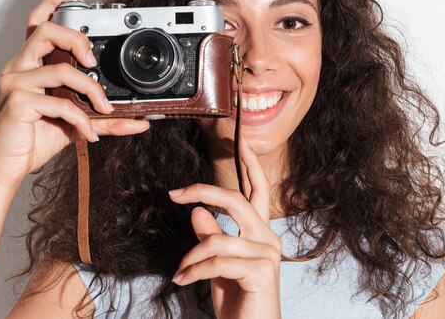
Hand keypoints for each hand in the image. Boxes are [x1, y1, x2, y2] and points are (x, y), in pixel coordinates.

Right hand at [0, 0, 149, 188]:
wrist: (8, 166)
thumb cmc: (35, 138)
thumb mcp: (74, 123)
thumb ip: (104, 117)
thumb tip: (140, 121)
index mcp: (30, 64)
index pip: (37, 22)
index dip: (54, 3)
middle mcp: (19, 67)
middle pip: (45, 31)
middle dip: (77, 40)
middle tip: (94, 62)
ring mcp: (15, 83)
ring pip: (59, 68)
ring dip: (90, 89)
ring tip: (104, 108)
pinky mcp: (17, 102)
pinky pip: (59, 104)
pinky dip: (81, 120)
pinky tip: (88, 134)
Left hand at [168, 138, 281, 318]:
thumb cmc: (237, 302)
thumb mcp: (216, 266)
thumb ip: (211, 238)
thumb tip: (198, 213)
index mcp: (260, 233)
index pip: (257, 192)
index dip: (252, 166)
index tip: (243, 142)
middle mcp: (268, 238)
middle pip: (236, 200)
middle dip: (204, 191)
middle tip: (175, 193)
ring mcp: (268, 254)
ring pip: (217, 239)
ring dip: (190, 257)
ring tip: (179, 273)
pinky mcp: (262, 271)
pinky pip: (216, 260)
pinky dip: (193, 271)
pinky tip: (184, 281)